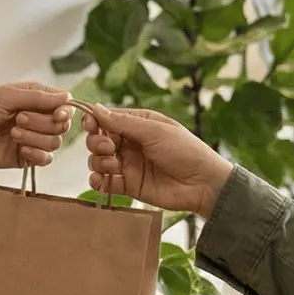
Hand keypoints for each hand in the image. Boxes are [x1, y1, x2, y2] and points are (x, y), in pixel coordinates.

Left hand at [0, 81, 74, 169]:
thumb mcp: (5, 96)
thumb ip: (36, 97)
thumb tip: (68, 97)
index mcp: (35, 98)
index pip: (64, 104)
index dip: (65, 110)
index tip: (58, 113)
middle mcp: (38, 118)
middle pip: (62, 124)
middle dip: (43, 123)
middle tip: (18, 119)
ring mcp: (33, 138)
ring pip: (56, 142)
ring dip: (36, 138)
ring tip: (13, 133)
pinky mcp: (27, 157)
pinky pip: (46, 159)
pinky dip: (36, 154)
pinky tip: (20, 149)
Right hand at [82, 105, 234, 216]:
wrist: (203, 184)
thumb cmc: (186, 151)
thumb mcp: (155, 131)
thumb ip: (124, 122)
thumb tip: (96, 108)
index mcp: (138, 124)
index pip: (108, 119)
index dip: (95, 121)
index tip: (90, 124)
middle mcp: (130, 143)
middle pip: (99, 139)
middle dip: (96, 142)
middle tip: (107, 147)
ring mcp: (128, 165)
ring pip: (98, 160)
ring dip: (98, 161)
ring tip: (114, 165)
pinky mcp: (128, 185)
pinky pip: (104, 182)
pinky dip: (97, 181)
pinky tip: (101, 180)